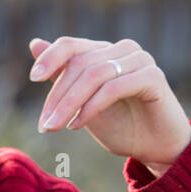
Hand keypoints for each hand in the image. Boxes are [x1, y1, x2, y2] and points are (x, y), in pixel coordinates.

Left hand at [29, 36, 190, 169]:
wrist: (156, 148)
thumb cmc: (122, 126)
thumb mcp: (83, 103)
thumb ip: (63, 76)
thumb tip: (35, 43)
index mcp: (105, 52)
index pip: (70, 45)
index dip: (50, 58)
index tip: (33, 78)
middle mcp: (123, 50)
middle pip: (79, 64)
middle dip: (57, 96)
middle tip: (45, 125)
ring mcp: (140, 60)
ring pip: (94, 75)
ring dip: (69, 103)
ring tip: (55, 127)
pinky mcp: (153, 76)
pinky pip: (113, 87)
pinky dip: (92, 107)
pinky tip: (77, 125)